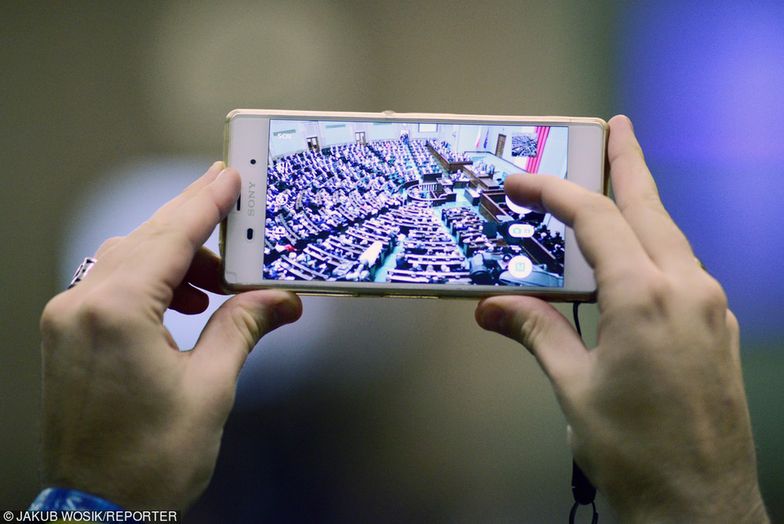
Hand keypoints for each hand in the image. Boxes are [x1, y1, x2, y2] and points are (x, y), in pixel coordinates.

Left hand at [39, 162, 301, 509]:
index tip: (228, 177)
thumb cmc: (150, 460)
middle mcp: (81, 306)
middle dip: (192, 225)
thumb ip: (242, 327)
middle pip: (145, 241)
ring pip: (126, 260)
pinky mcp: (66, 337)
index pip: (170, 237)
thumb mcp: (211, 387)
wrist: (98, 513)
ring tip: (218, 282)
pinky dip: (150, 282)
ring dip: (174, 259)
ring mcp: (67, 321)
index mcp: (117, 312)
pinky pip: (110, 286)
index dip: (205, 202)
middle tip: (231, 208)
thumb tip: (279, 299)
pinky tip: (182, 303)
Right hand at [475, 117, 768, 521]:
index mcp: (644, 296)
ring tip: (620, 185)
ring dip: (643, 207)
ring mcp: (712, 307)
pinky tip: (639, 258)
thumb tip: (491, 305)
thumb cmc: (631, 449)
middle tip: (614, 128)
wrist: (701, 506)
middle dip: (629, 163)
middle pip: (652, 208)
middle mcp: (687, 288)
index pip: (597, 219)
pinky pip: (685, 270)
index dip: (554, 191)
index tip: (518, 180)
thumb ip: (537, 332)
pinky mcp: (720, 329)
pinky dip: (657, 248)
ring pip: (672, 237)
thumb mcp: (574, 387)